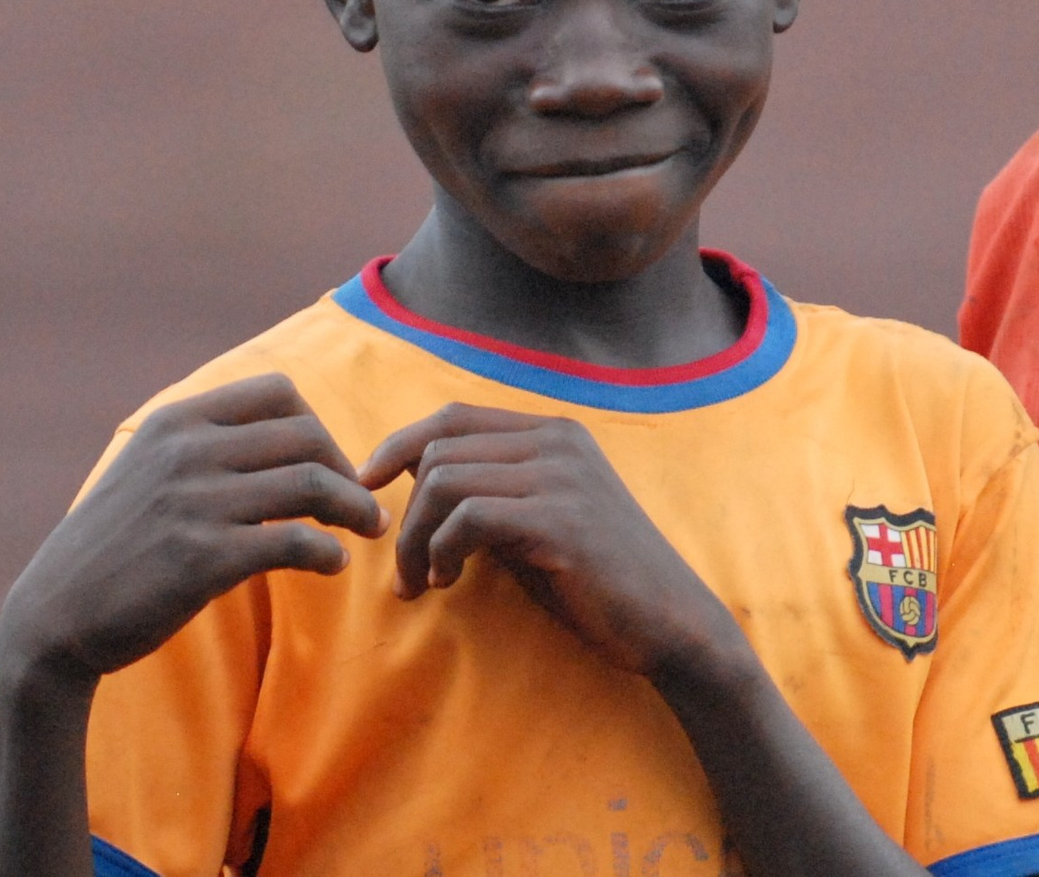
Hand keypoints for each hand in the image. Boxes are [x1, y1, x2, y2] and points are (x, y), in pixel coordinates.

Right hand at [0, 374, 386, 687]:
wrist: (54, 616)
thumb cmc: (114, 548)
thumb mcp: (147, 472)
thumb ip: (205, 448)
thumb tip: (286, 441)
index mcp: (176, 422)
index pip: (277, 392)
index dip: (318, 427)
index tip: (329, 465)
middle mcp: (187, 451)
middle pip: (306, 436)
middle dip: (346, 469)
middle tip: (360, 505)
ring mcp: (195, 502)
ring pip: (311, 483)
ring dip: (354, 509)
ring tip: (368, 531)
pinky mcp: (203, 557)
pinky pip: (295, 541)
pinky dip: (327, 552)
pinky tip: (331, 565)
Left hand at [359, 403, 742, 680]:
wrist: (670, 621)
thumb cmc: (598, 580)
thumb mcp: (539, 521)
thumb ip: (493, 493)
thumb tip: (417, 486)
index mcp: (555, 432)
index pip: (454, 416)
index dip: (399, 445)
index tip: (367, 486)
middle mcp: (558, 441)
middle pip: (439, 449)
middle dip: (406, 510)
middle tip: (406, 570)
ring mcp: (562, 476)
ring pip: (444, 481)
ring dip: (417, 538)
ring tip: (424, 581)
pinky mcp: (560, 520)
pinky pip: (468, 518)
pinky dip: (442, 550)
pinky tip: (449, 582)